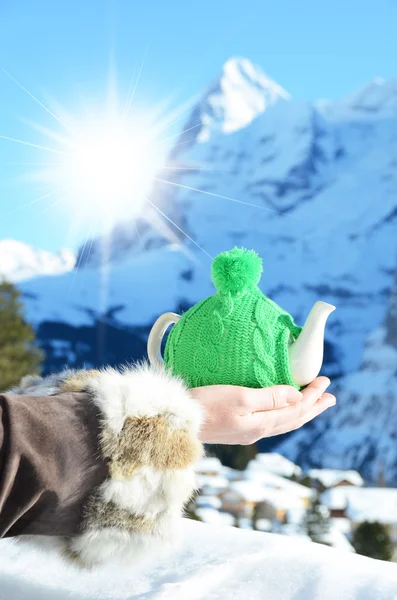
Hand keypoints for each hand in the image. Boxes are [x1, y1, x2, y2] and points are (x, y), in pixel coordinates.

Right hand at [190, 377, 334, 444]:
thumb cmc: (206, 406)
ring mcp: (247, 433)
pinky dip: (284, 415)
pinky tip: (281, 411)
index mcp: (262, 423)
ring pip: (283, 422)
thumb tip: (298, 396)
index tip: (326, 382)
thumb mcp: (241, 396)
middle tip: (330, 397)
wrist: (178, 424)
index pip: (296, 409)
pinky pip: (271, 423)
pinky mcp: (237, 430)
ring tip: (313, 404)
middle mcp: (258, 431)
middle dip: (313, 406)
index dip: (313, 396)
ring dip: (301, 412)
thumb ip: (271, 397)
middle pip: (294, 419)